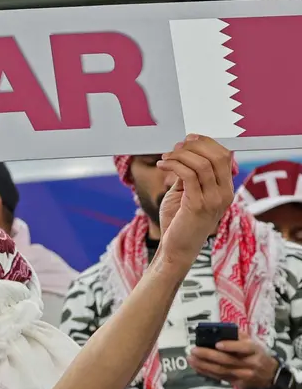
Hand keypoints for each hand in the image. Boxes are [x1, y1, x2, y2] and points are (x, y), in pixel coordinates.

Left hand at [156, 135, 233, 261]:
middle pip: (217, 156)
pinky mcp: (198, 205)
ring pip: (202, 163)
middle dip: (194, 146)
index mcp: (225, 189)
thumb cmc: (179, 221)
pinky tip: (162, 165)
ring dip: (180, 155)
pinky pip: (188, 175)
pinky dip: (173, 165)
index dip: (206, 143)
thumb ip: (189, 174)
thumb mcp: (186, 192)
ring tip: (165, 158)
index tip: (187, 139)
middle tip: (175, 147)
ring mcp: (214, 200)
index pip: (225, 156)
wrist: (176, 249)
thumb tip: (183, 151)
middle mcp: (225, 193)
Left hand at [189, 329, 278, 388]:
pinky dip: (206, 372)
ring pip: (221, 371)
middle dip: (208, 355)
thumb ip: (238, 336)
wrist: (270, 375)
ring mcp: (244, 375)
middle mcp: (250, 363)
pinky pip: (219, 377)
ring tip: (191, 358)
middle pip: (228, 360)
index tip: (217, 344)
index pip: (244, 348)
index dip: (231, 346)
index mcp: (255, 350)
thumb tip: (219, 330)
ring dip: (203, 365)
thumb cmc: (256, 354)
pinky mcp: (238, 383)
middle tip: (194, 350)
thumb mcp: (253, 342)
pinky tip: (196, 366)